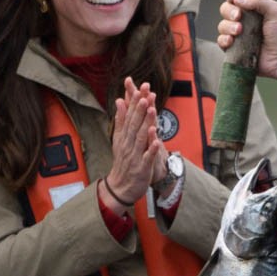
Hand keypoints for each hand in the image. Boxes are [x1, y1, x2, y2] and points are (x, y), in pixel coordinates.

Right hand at [99, 77, 163, 212]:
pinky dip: (151, 149)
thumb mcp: (119, 139)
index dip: (134, 102)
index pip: (129, 115)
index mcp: (124, 135)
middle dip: (140, 109)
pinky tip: (157, 140)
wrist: (120, 186)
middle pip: (134, 124)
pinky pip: (147, 157)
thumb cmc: (123, 161)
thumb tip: (119, 101)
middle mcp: (128, 143)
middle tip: (144, 94)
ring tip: (151, 110)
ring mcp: (135, 155)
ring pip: (141, 138)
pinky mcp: (141, 167)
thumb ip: (121, 120)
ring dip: (146, 124)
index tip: (138, 88)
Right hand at [217, 0, 276, 82]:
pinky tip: (231, 41)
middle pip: (225, 8)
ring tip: (239, 31)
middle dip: (229, 11)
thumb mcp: (275, 10)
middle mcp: (243, 19)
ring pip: (222, 25)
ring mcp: (238, 34)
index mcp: (252, 6)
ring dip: (227, 26)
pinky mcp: (234, 49)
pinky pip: (221, 41)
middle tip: (239, 16)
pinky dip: (223, 40)